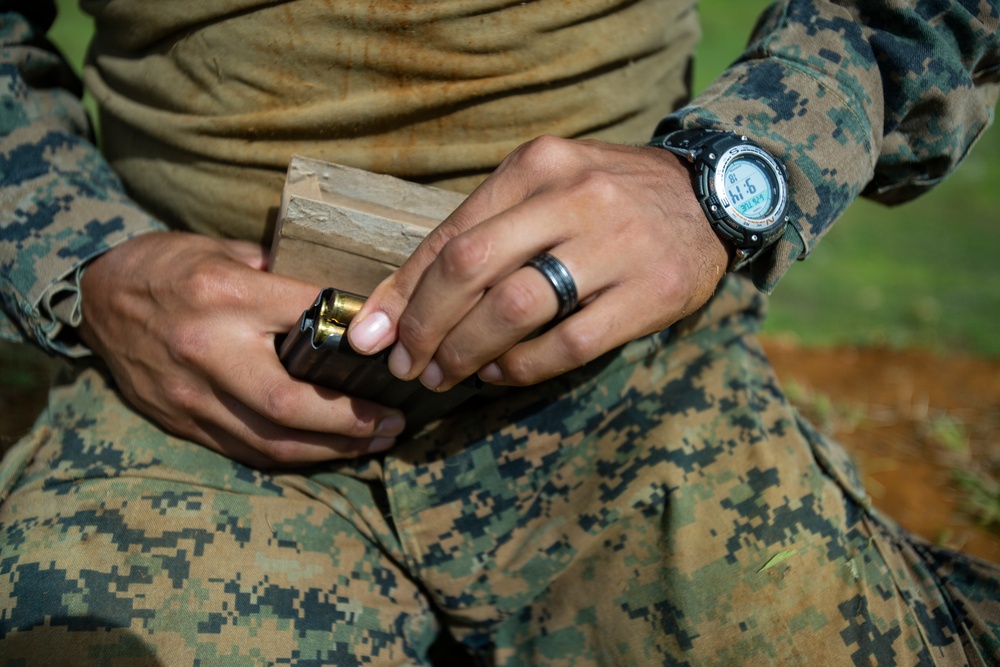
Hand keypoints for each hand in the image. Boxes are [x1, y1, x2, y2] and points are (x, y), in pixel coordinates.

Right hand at [78, 231, 405, 466]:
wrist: (94, 300)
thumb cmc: (165, 265)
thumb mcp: (222, 248)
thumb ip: (278, 273)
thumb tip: (334, 298)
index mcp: (226, 295)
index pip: (308, 317)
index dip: (358, 336)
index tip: (393, 348)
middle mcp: (209, 350)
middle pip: (291, 403)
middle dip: (352, 421)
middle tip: (395, 423)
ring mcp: (193, 394)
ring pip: (271, 440)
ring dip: (331, 450)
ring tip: (376, 444)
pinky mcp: (182, 421)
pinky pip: (244, 450)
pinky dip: (291, 456)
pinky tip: (327, 452)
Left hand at [346, 136, 729, 390]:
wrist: (712, 196)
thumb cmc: (607, 200)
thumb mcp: (544, 192)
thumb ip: (475, 239)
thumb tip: (393, 311)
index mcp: (537, 166)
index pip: (450, 235)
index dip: (402, 292)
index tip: (373, 334)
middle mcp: (573, 196)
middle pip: (470, 269)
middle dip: (424, 327)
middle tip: (407, 364)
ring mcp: (616, 243)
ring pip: (514, 309)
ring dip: (466, 352)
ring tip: (446, 375)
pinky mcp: (650, 292)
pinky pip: (568, 344)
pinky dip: (521, 368)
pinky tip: (501, 373)